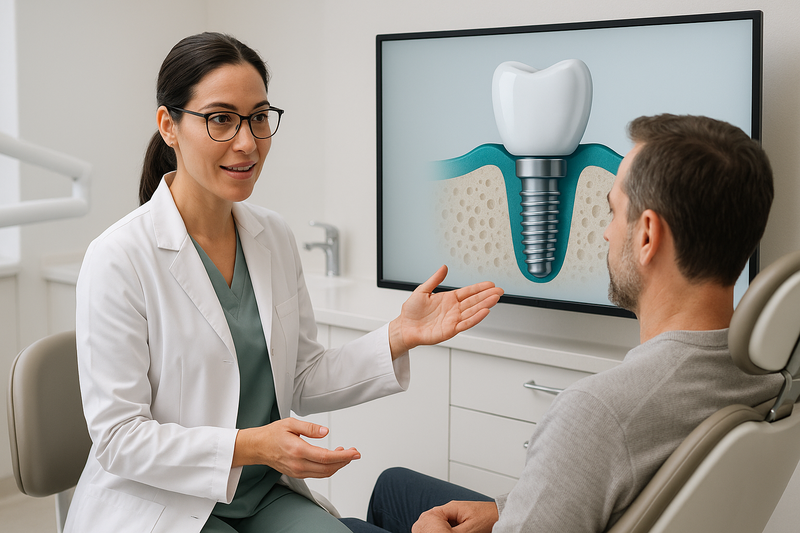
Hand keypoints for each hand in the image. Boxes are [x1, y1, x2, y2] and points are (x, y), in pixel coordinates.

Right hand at [233, 418, 359, 477]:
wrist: (257, 447)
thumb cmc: (272, 434)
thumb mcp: (290, 424)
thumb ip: (309, 428)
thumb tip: (326, 432)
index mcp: (297, 450)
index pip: (326, 457)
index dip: (343, 456)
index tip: (354, 452)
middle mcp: (298, 464)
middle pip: (328, 468)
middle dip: (344, 461)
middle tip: (355, 453)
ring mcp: (297, 471)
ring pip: (324, 473)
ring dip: (338, 465)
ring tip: (346, 454)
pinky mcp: (297, 473)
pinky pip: (318, 474)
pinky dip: (329, 467)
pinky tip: (333, 458)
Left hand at [389, 265, 502, 356]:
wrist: (404, 327)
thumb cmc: (411, 311)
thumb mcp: (422, 290)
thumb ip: (434, 279)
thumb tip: (444, 267)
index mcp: (448, 299)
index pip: (468, 292)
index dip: (479, 288)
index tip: (490, 284)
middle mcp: (453, 309)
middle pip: (474, 301)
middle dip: (487, 295)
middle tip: (499, 291)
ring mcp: (453, 320)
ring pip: (472, 311)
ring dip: (484, 305)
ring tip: (495, 299)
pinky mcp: (450, 330)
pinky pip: (465, 323)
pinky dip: (476, 318)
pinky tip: (484, 312)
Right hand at [412, 501, 498, 532]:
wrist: (502, 515)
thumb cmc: (489, 518)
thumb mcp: (468, 529)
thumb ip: (451, 532)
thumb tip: (439, 532)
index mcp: (451, 507)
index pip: (431, 515)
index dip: (427, 525)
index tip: (426, 532)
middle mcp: (452, 509)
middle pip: (434, 519)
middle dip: (430, 527)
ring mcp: (457, 514)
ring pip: (441, 523)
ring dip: (438, 529)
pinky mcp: (461, 520)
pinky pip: (448, 525)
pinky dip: (445, 530)